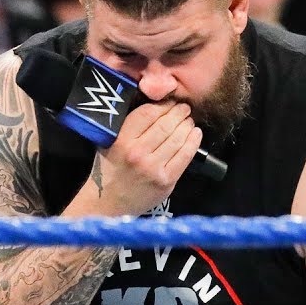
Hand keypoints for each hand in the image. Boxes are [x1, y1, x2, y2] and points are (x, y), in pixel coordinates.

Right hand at [81, 100, 201, 216]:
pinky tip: (195, 134)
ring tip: (189, 120)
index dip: (164, 105)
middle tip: (184, 108)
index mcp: (121, 140)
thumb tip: (155, 104)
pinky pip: (185, 156)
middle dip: (179, 113)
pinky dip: (193, 142)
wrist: (110, 203)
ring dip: (187, 126)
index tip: (171, 101)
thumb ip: (127, 124)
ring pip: (177, 138)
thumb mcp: (109, 142)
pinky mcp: (166, 181)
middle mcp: (137, 153)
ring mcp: (153, 168)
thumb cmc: (111, 170)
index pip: (148, 113)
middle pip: (166, 124)